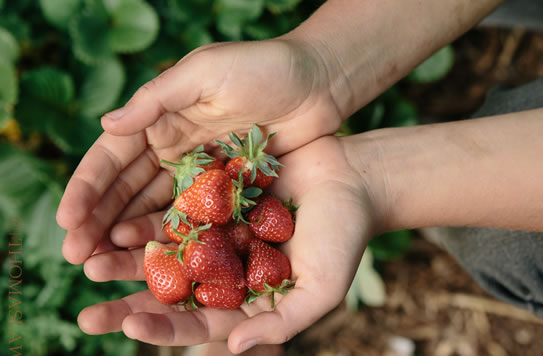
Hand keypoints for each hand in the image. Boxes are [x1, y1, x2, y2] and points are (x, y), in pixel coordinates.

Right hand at [56, 38, 343, 263]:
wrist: (318, 84)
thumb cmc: (263, 67)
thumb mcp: (207, 72)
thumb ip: (158, 99)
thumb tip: (106, 125)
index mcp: (161, 117)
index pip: (113, 157)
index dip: (88, 188)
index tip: (67, 221)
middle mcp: (174, 147)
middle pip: (127, 190)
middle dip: (99, 221)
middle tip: (74, 256)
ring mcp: (201, 172)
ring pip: (156, 208)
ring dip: (128, 237)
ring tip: (101, 266)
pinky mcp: (229, 191)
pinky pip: (196, 218)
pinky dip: (173, 238)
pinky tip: (154, 261)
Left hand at [76, 136, 378, 352]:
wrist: (354, 180)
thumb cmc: (345, 238)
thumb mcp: (321, 288)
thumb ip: (281, 321)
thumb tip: (233, 347)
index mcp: (248, 298)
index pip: (201, 322)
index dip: (166, 329)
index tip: (133, 328)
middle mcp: (227, 268)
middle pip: (173, 294)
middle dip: (131, 306)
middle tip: (88, 316)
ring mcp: (219, 233)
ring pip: (167, 253)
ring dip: (129, 263)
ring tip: (91, 268)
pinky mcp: (217, 199)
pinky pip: (177, 210)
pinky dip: (150, 219)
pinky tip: (120, 223)